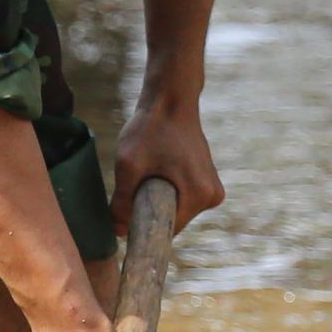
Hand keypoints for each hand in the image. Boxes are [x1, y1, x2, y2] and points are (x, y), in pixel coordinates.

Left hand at [112, 90, 224, 229]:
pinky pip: (182, 196)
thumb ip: (122, 202)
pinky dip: (166, 189)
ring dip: (157, 199)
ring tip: (146, 171)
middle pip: (172, 220)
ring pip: (176, 208)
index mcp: (200, 195)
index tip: (126, 217)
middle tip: (134, 184)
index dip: (144, 228)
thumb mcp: (129, 165)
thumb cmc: (151, 128)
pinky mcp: (207, 180)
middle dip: (150, 210)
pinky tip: (157, 168)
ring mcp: (213, 188)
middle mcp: (212, 196)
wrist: (171, 98)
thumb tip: (119, 233)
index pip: (167, 230)